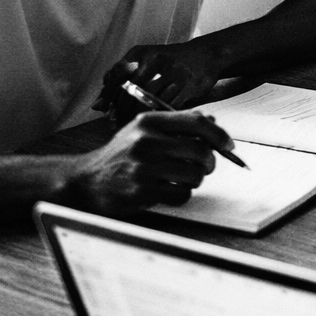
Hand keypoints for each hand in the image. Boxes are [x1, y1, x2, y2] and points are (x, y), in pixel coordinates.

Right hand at [65, 111, 228, 212]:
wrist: (87, 181)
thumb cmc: (121, 155)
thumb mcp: (143, 130)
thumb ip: (177, 124)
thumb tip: (214, 124)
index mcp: (149, 121)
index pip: (197, 122)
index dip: (219, 135)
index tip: (228, 145)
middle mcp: (146, 141)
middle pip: (201, 150)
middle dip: (209, 161)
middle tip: (204, 166)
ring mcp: (143, 167)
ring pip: (195, 174)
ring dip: (195, 179)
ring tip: (181, 178)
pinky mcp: (142, 190)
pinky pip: (182, 194)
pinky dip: (182, 194)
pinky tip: (168, 189)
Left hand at [94, 40, 225, 119]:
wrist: (206, 55)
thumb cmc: (169, 61)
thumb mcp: (142, 61)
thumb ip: (119, 80)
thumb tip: (97, 107)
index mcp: (141, 53)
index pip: (117, 76)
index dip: (110, 97)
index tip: (107, 111)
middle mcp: (157, 60)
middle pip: (131, 91)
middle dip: (122, 110)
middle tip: (118, 123)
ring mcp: (175, 73)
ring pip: (149, 101)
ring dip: (139, 116)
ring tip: (133, 124)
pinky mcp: (189, 87)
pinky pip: (168, 107)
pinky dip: (160, 116)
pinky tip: (155, 121)